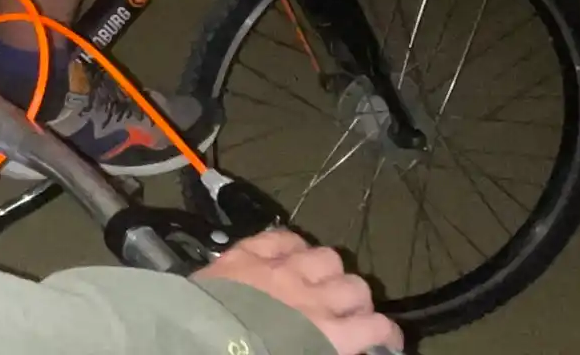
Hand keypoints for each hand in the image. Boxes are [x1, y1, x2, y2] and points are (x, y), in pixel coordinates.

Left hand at [194, 229, 402, 353]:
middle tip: (346, 313)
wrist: (192, 343)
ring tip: (318, 282)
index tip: (384, 341)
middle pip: (357, 288)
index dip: (387, 335)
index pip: (377, 328)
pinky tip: (288, 257)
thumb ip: (323, 348)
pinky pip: (283, 237)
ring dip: (327, 272)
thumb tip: (339, 344)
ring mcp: (280, 269)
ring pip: (326, 257)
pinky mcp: (248, 252)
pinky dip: (291, 247)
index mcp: (328, 335)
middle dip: (357, 303)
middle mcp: (313, 298)